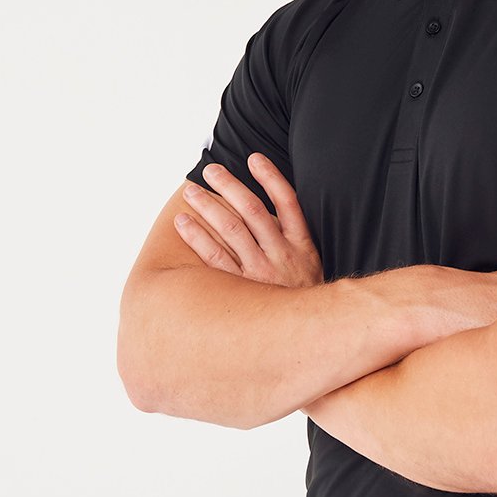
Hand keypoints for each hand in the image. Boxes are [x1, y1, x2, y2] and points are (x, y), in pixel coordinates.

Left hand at [175, 153, 323, 288]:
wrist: (311, 338)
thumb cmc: (303, 299)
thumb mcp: (312, 268)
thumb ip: (293, 241)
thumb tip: (270, 213)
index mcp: (302, 245)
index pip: (287, 202)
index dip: (271, 177)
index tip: (254, 158)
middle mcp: (282, 255)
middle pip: (252, 211)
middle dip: (230, 187)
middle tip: (210, 171)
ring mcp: (261, 272)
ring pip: (232, 230)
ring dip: (209, 206)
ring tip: (191, 192)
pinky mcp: (242, 290)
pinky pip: (216, 259)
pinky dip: (198, 238)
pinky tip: (184, 224)